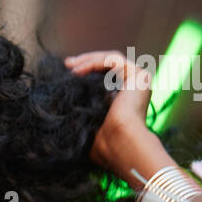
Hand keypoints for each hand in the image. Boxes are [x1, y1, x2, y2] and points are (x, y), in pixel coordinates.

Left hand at [63, 50, 170, 187]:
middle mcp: (135, 86)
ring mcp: (139, 79)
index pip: (106, 76)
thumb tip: (61, 108)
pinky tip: (79, 70)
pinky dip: (94, 63)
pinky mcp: (138, 74)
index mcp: (126, 97)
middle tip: (67, 63)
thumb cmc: (103, 141)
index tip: (69, 73)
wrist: (118, 142)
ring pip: (110, 59)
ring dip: (88, 60)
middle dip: (85, 61)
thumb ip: (85, 108)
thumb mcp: (90, 120)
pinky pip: (113, 61)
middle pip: (108, 65)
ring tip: (70, 66)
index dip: (87, 71)